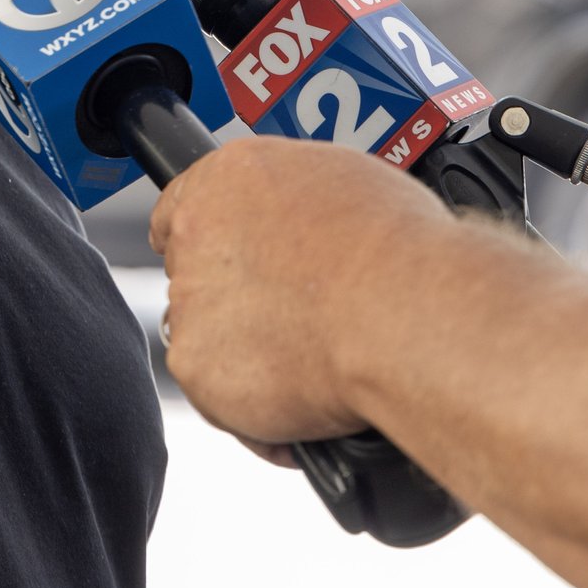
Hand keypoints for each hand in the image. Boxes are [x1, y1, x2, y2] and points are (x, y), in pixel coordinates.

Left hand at [149, 136, 457, 443]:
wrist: (403, 313)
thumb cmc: (398, 249)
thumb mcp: (347, 186)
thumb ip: (299, 205)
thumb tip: (307, 226)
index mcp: (230, 177)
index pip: (184, 208)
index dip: (213, 242)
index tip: (231, 263)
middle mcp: (196, 234)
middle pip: (197, 276)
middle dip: (236, 302)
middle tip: (295, 319)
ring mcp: (190, 301)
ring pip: (209, 338)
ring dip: (248, 354)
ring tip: (317, 360)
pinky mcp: (195, 364)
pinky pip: (222, 396)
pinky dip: (259, 410)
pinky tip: (311, 399)